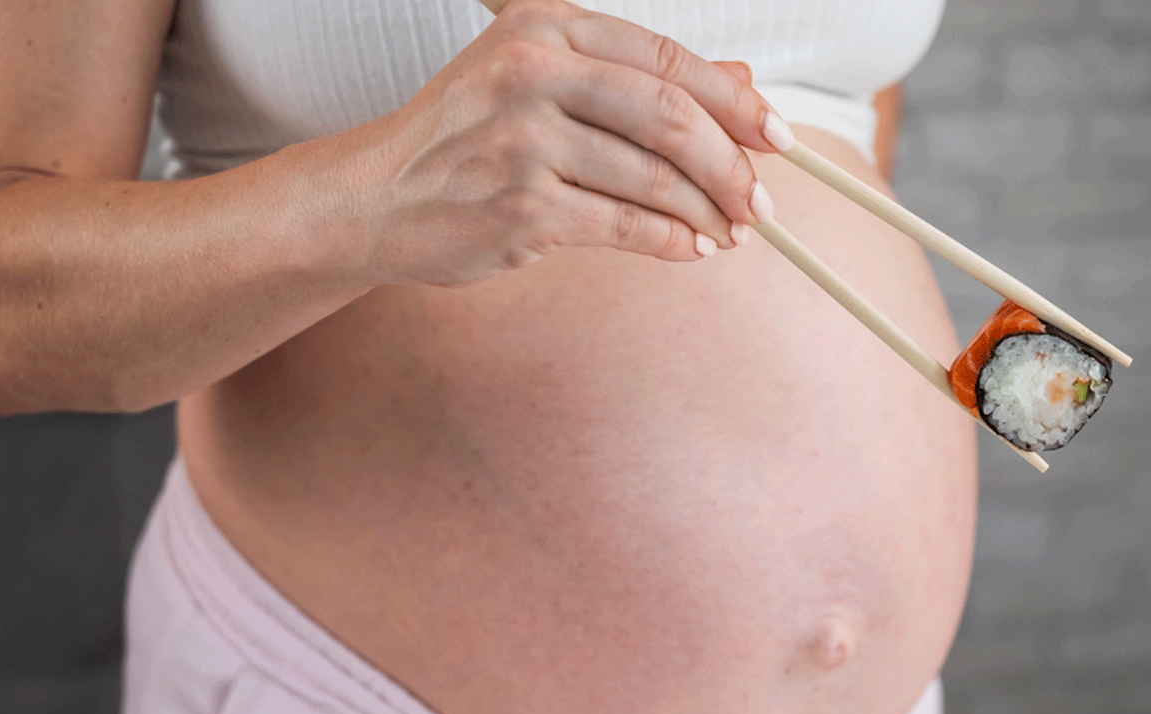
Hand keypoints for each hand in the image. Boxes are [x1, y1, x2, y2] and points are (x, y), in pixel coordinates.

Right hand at [323, 0, 793, 285]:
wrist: (374, 196)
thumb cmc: (465, 138)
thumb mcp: (542, 84)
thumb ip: (638, 79)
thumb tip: (741, 81)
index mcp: (544, 27)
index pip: (668, 60)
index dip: (735, 103)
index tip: (776, 137)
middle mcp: (532, 73)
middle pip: (672, 119)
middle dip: (732, 167)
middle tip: (762, 200)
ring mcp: (523, 143)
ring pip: (653, 179)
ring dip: (707, 213)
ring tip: (731, 231)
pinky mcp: (521, 209)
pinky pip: (624, 227)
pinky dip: (670, 243)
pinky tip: (689, 249)